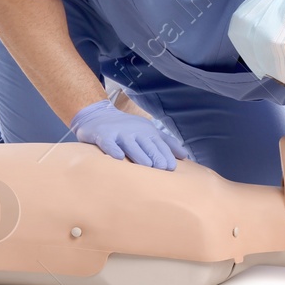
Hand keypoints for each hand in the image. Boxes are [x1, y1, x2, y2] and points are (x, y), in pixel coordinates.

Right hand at [71, 100, 187, 170]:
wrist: (99, 116)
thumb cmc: (128, 128)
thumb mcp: (148, 132)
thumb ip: (166, 143)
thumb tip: (184, 155)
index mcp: (147, 132)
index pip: (159, 144)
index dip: (166, 155)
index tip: (172, 168)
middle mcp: (135, 131)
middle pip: (147, 144)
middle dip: (155, 155)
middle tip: (163, 168)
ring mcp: (119, 133)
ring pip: (130, 144)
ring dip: (138, 154)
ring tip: (147, 166)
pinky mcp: (104, 135)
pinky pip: (108, 143)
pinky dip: (113, 149)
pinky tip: (118, 157)